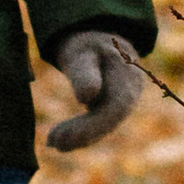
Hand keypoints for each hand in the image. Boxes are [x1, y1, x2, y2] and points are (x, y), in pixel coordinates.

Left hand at [47, 31, 145, 152]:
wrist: (100, 41)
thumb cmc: (88, 46)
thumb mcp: (82, 53)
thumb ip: (85, 73)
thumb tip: (87, 97)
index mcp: (127, 75)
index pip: (115, 107)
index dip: (94, 124)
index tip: (67, 133)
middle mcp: (131, 91)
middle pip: (110, 119)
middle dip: (83, 134)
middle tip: (53, 142)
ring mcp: (126, 101)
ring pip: (105, 126)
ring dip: (79, 138)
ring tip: (52, 142)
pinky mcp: (114, 109)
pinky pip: (100, 125)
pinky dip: (80, 134)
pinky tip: (58, 141)